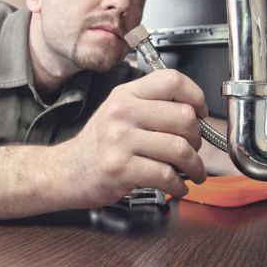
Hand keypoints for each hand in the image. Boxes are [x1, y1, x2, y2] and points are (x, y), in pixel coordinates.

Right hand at [57, 69, 208, 206]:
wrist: (66, 171)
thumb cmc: (98, 145)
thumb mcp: (118, 111)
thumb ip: (151, 105)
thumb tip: (193, 111)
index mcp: (126, 95)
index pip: (172, 80)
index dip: (197, 96)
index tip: (201, 112)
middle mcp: (123, 113)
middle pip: (184, 117)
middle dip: (197, 139)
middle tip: (193, 149)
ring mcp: (121, 140)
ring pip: (180, 149)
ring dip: (194, 166)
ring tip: (192, 171)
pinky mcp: (121, 168)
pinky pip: (166, 175)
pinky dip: (179, 185)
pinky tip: (176, 186)